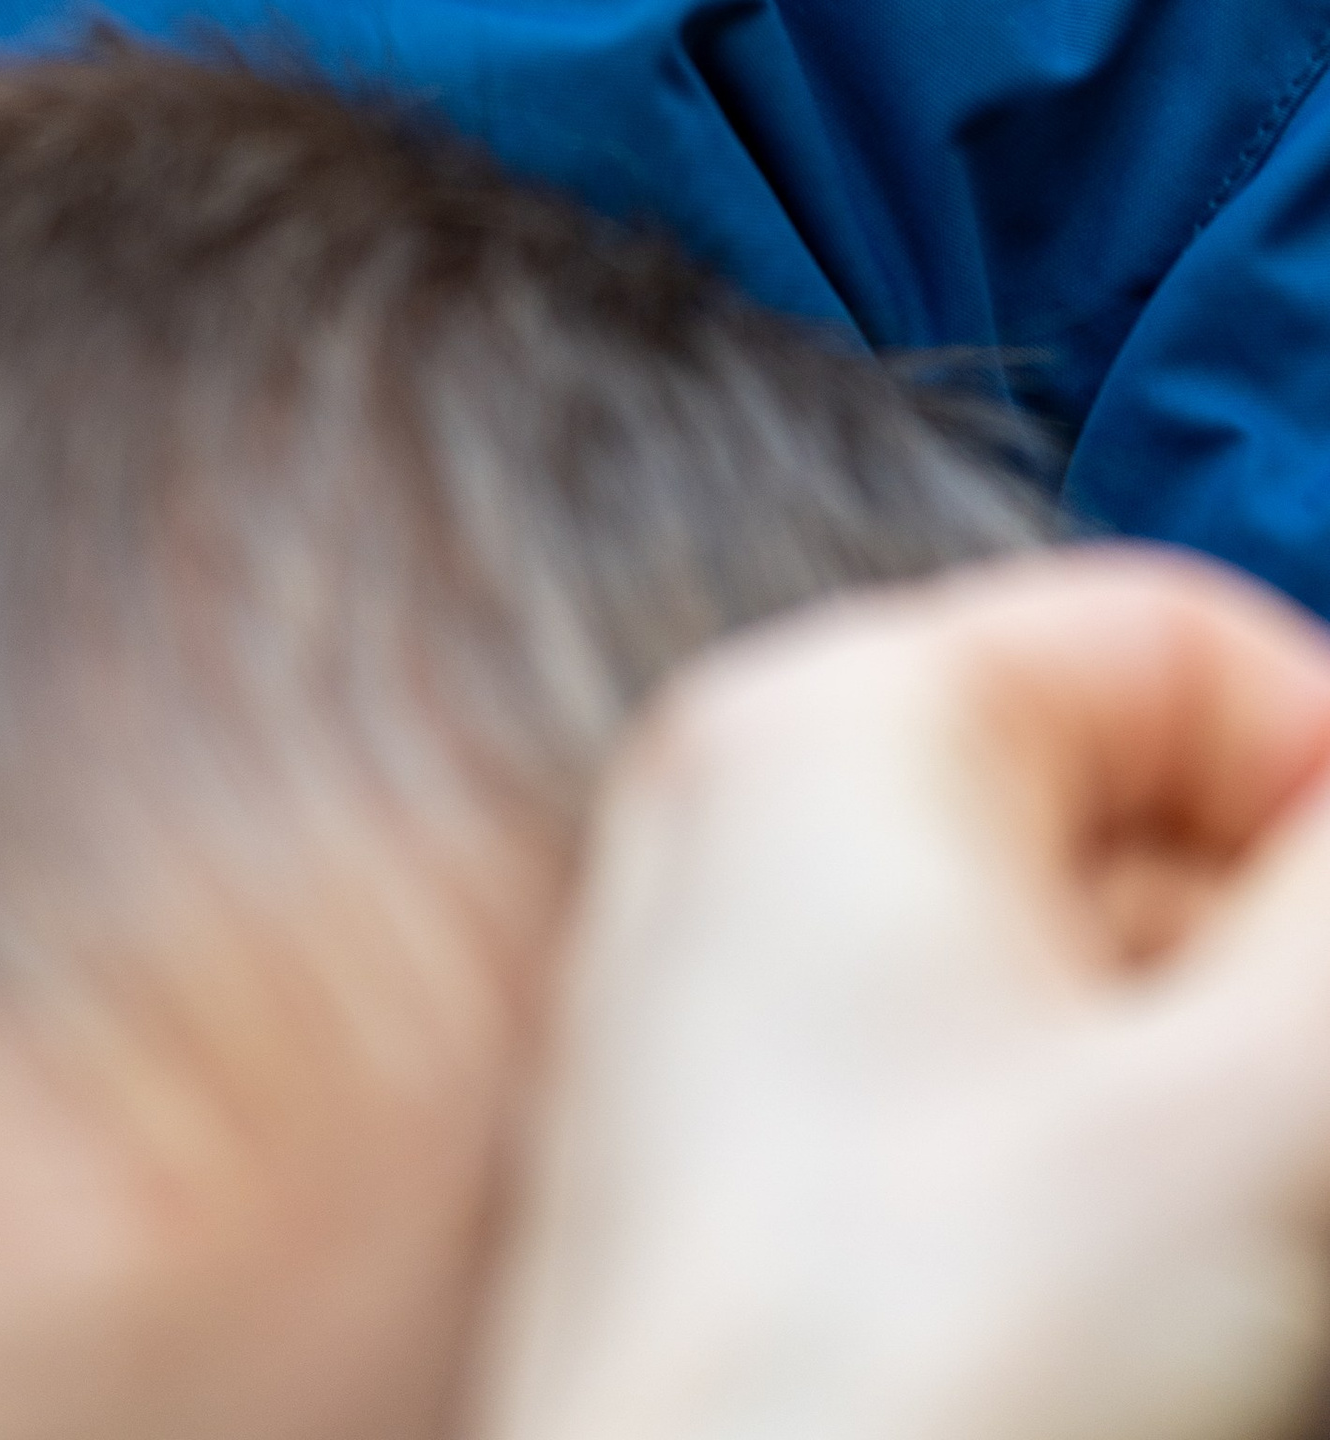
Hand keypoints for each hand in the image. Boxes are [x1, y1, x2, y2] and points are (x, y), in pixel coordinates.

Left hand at [474, 548, 1329, 1439]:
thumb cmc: (928, 1409)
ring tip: (1262, 1302)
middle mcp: (753, 859)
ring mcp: (740, 1059)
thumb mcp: (1265, 1112)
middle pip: (1150, 852)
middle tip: (1315, 1195)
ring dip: (1246, 1161)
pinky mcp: (767, 1249)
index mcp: (833, 731)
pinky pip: (1021, 1181)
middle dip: (1298, 1023)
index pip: (1183, 648)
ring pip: (1101, 1041)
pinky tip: (1194, 1350)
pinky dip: (1150, 1254)